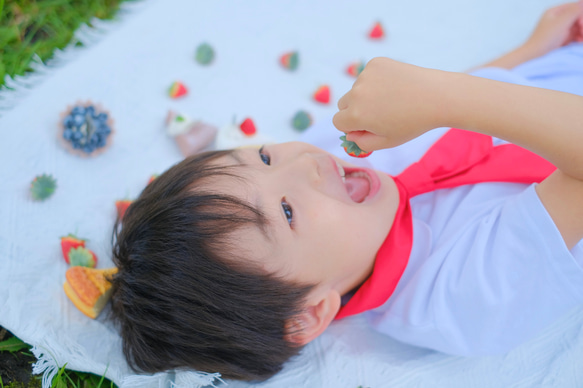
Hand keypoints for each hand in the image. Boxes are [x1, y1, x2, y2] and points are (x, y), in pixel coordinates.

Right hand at [333, 57, 452, 151]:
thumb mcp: (387, 142)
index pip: (338, 122)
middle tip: (380, 114)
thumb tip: (350, 134)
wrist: (437, 96)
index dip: (352, 127)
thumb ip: (362, 143)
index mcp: (355, 115)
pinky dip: (376, 81)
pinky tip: (394, 86)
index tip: (367, 127)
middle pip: (343, 104)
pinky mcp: (376, 63)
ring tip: (392, 99)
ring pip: (356, 89)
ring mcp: (365, 75)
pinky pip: (367, 75)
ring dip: (366, 95)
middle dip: (355, 110)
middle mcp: (356, 93)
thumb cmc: (413, 123)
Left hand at [523, 1, 582, 57]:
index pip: (575, 7)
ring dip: (582, 31)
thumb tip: (582, 0)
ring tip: (581, 39)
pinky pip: (574, 35)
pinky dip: (579, 37)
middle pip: (577, 17)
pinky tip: (579, 41)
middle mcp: (557, 19)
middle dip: (582, 24)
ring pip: (577, 26)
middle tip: (582, 33)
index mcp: (555, 12)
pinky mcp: (561, 39)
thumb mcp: (561, 22)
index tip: (580, 24)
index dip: (581, 14)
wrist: (534, 56)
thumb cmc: (545, 38)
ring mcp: (559, 29)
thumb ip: (573, 11)